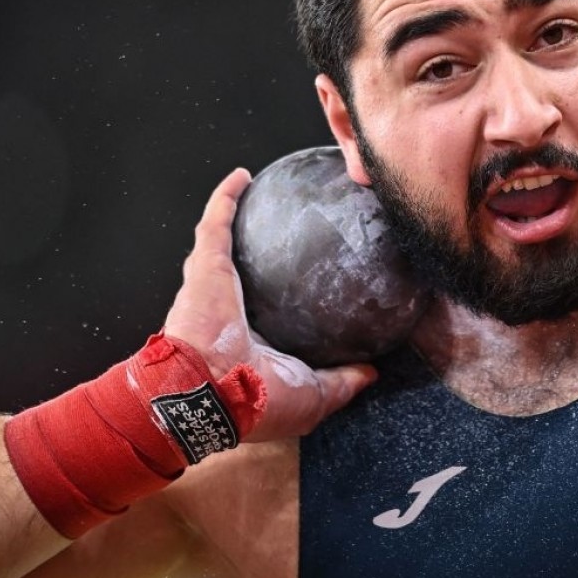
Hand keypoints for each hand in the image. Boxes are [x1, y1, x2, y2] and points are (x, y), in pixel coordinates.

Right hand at [162, 168, 376, 440]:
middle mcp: (229, 310)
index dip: (289, 298)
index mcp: (251, 341)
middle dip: (261, 250)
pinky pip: (216, 221)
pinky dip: (226, 197)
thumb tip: (372, 372)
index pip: (271, 314)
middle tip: (294, 228)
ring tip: (260, 190)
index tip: (317, 281)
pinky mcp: (205, 264)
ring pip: (223, 241)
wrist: (213, 392)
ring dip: (237, 214)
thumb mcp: (314, 397)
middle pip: (244, 271)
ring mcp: (213, 284)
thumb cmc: (257, 401)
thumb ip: (343, 382)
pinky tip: (243, 175)